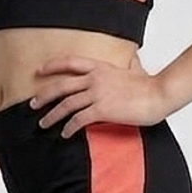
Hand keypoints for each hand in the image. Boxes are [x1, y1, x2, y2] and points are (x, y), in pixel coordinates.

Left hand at [30, 56, 169, 135]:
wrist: (159, 94)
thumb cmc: (150, 85)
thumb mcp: (136, 69)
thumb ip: (130, 64)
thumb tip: (133, 58)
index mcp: (100, 67)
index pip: (70, 62)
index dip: (52, 66)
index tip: (39, 71)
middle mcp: (95, 78)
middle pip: (61, 86)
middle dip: (44, 96)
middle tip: (32, 104)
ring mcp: (97, 93)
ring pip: (66, 105)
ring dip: (52, 116)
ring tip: (43, 124)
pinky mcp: (102, 109)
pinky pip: (78, 120)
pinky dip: (69, 127)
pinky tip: (65, 134)